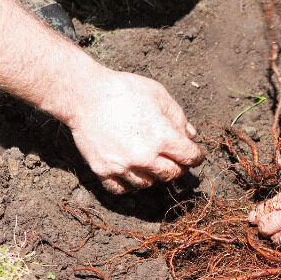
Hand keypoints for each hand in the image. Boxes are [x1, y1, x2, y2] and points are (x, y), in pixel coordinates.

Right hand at [64, 70, 203, 193]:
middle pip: (172, 174)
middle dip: (178, 167)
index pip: (190, 157)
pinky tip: (131, 171)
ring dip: (153, 175)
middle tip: (174, 159)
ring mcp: (122, 166)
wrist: (84, 95)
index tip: (194, 155)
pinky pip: (122, 189)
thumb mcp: (158, 95)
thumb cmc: (123, 90)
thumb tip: (190, 136)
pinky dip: (128, 183)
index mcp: (162, 137)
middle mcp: (144, 156)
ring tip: (150, 162)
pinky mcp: (103, 170)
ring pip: (148, 184)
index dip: (196, 156)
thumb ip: (178, 117)